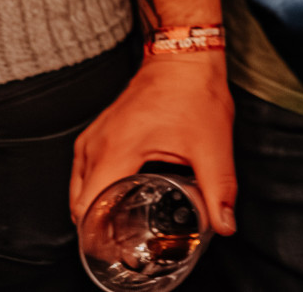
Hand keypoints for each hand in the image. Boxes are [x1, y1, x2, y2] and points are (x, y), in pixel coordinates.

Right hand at [69, 53, 236, 236]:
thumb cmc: (195, 92)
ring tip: (121, 222)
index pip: (88, 208)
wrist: (185, 54)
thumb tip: (224, 222)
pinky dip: (94, 186)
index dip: (99, 235)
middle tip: (125, 240)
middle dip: (97, 226)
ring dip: (94, 207)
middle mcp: (96, 144)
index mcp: (116, 150)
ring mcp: (93, 136)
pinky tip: (117, 194)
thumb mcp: (212, 146)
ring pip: (78, 187)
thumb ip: (218, 189)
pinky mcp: (99, 131)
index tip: (119, 247)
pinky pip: (84, 169)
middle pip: (79, 203)